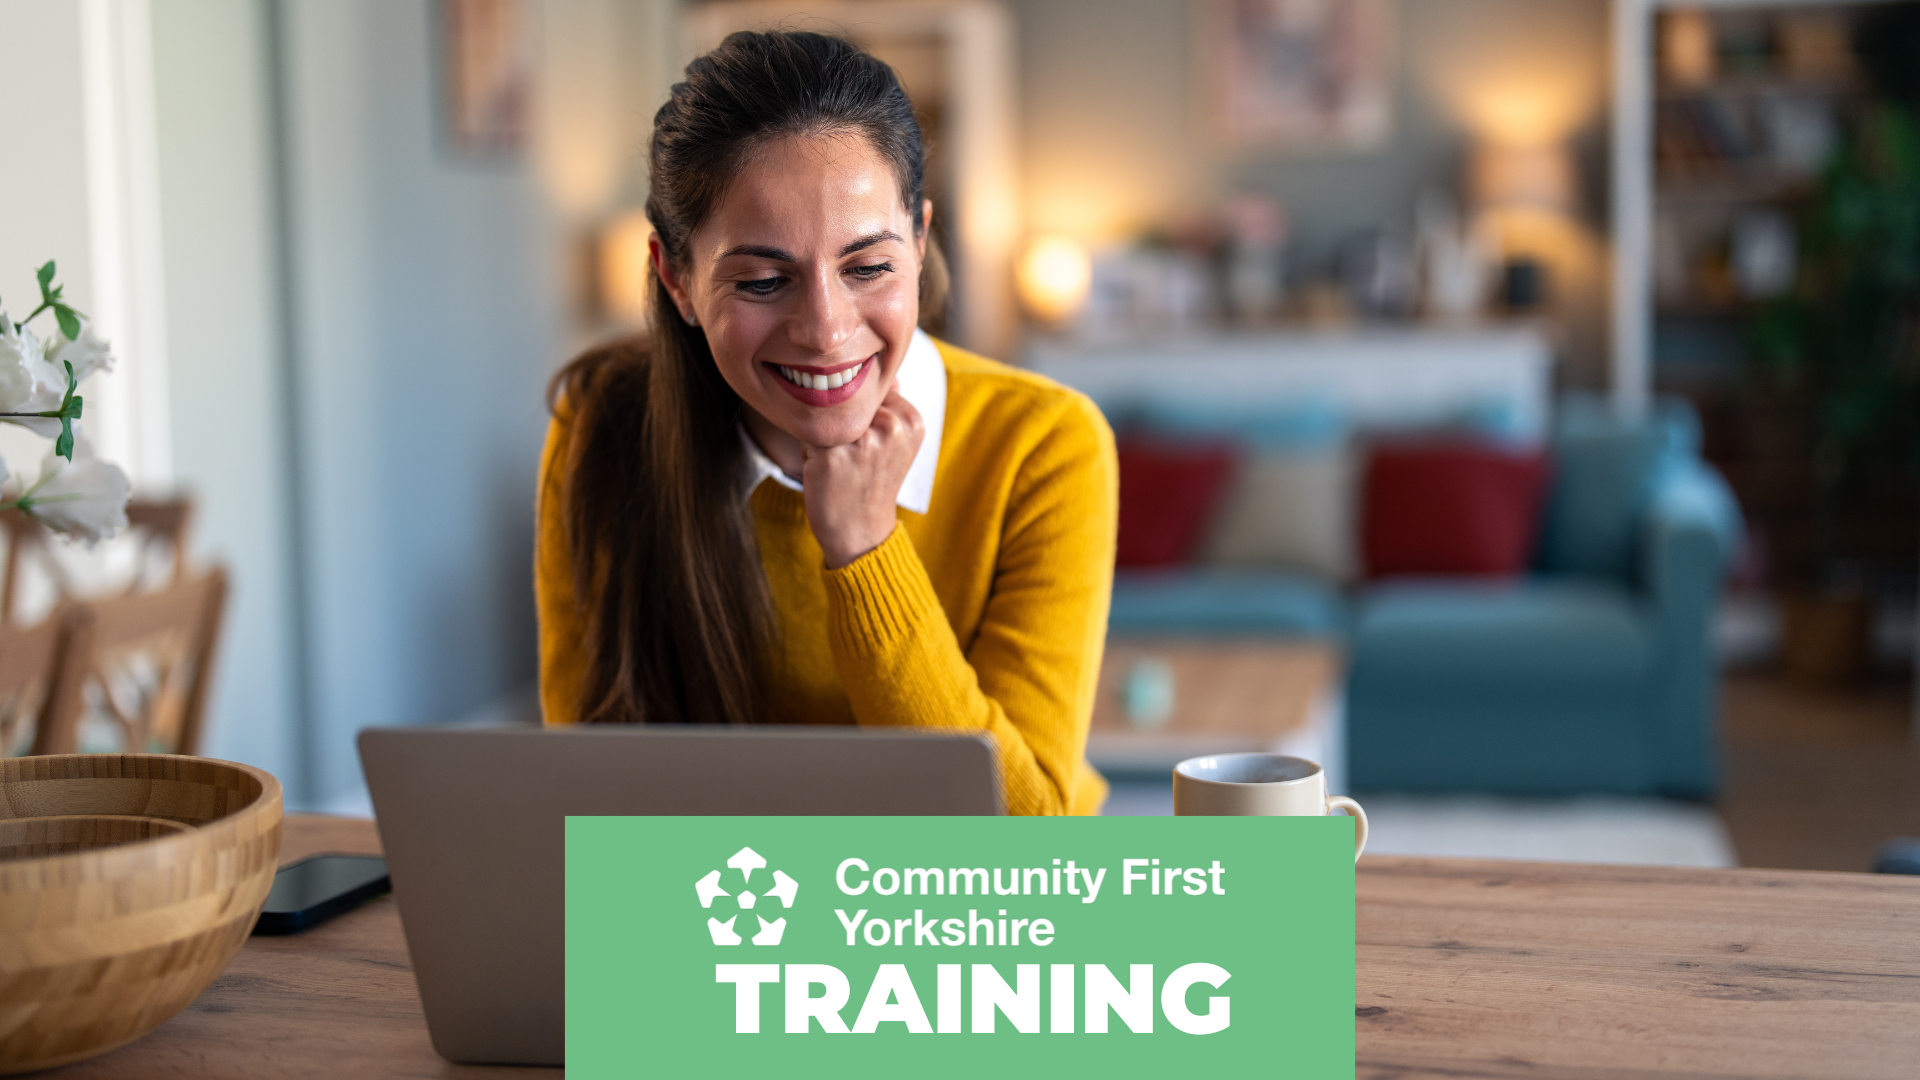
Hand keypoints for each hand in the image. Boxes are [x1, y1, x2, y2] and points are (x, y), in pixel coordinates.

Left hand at [801, 386, 924, 568]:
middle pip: (847, 399)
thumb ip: (889, 405)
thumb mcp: (894, 442)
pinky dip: (808, 450)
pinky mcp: (832, 456)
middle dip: (840, 422)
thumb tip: (882, 372)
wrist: (860, 532)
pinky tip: (825, 471)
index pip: (871, 389)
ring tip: (838, 463)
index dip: (860, 414)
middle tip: (851, 457)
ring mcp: (862, 442)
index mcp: (911, 420)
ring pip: (825, 415)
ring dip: (823, 435)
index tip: (868, 443)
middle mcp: (891, 428)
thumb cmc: (871, 482)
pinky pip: (806, 433)